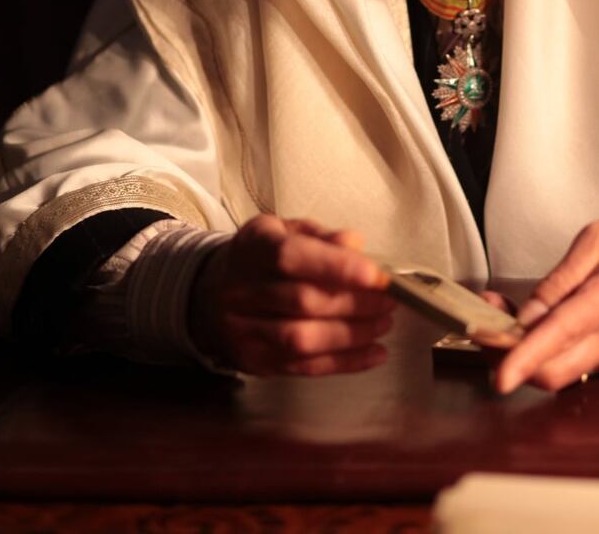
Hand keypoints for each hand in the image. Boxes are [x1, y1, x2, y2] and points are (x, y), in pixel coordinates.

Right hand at [187, 215, 394, 376]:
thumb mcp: (284, 231)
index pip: (292, 257)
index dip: (336, 266)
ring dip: (352, 335)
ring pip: (302, 339)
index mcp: (254, 247)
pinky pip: (303, 367)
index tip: (376, 274)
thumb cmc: (260, 258)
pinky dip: (344, 363)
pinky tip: (373, 353)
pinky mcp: (255, 361)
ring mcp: (245, 330)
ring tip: (383, 324)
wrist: (209, 292)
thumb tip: (355, 244)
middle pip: (302, 302)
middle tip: (389, 300)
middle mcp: (242, 289)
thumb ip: (321, 236)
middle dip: (355, 303)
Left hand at [492, 211, 598, 393]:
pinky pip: (576, 365)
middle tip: (484, 324)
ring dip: (525, 354)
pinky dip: (547, 352)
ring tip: (502, 314)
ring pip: (562, 372)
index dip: (524, 359)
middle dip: (510, 358)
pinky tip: (533, 323)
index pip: (560, 338)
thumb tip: (529, 313)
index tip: (499, 375)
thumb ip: (563, 277)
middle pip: (554, 372)